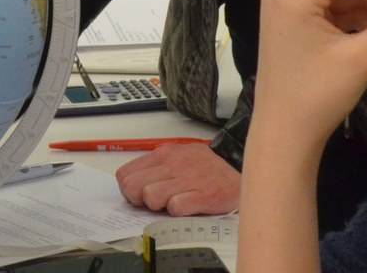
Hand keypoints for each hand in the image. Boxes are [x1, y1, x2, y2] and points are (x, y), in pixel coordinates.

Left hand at [116, 143, 240, 216]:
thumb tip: (133, 188)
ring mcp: (188, 178)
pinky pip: (175, 207)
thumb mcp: (177, 158)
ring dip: (158, 206)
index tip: (142, 196)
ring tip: (173, 204)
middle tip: (155, 203)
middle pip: (132, 187)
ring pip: (150, 196)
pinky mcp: (204, 195)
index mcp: (163, 154)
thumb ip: (156, 170)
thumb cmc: (205, 168)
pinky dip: (178, 212)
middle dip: (139, 200)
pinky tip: (187, 207)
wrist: (242, 168)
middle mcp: (173, 163)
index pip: (125, 175)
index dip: (129, 190)